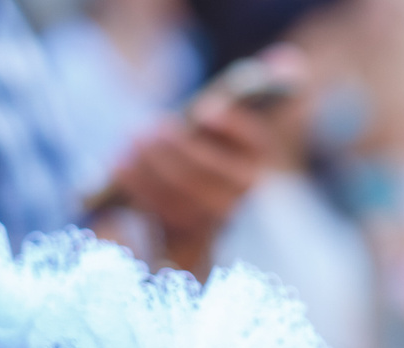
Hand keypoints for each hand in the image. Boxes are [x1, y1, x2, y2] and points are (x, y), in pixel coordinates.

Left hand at [106, 93, 274, 274]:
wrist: (191, 217)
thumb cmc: (201, 155)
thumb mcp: (219, 126)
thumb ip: (240, 97)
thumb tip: (284, 60)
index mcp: (256, 155)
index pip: (251, 138)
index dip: (230, 124)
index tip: (205, 108)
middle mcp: (242, 188)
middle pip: (206, 168)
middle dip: (173, 146)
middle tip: (148, 128)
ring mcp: (216, 215)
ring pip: (181, 190)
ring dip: (150, 165)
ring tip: (131, 142)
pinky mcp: (188, 232)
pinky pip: (162, 209)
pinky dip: (138, 185)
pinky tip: (120, 165)